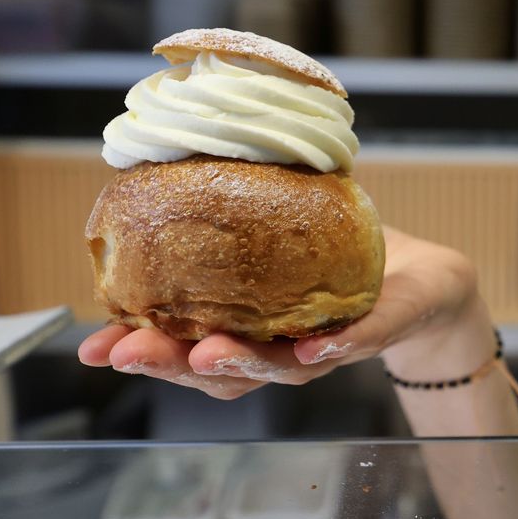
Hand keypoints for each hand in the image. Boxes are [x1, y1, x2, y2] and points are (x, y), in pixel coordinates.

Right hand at [77, 226, 481, 399]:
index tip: (94, 346)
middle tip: (133, 351)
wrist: (423, 278)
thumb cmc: (340, 254)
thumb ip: (234, 206)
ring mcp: (329, 346)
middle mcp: (283, 349)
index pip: (188, 347)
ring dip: (243, 363)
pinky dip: (335, 348)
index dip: (142, 350)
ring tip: (208, 354)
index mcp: (250, 328)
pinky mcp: (379, 329)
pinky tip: (311, 350)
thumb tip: (172, 147)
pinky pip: (357, 341)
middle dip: (174, 365)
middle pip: (223, 371)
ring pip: (282, 368)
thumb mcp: (280, 224)